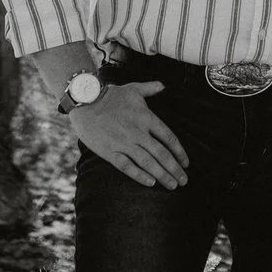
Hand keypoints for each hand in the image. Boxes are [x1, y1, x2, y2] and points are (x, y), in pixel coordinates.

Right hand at [70, 81, 187, 187]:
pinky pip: (127, 166)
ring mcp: (124, 142)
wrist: (85, 101)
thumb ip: (150, 88)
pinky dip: (139, 175)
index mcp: (146, 117)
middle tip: (183, 181)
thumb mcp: (133, 88)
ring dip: (162, 175)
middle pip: (161, 153)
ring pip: (147, 162)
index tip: (186, 163)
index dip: (179, 152)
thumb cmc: (110, 95)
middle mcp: (138, 132)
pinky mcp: (109, 151)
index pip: (169, 138)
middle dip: (174, 169)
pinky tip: (151, 183)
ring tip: (172, 185)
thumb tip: (162, 85)